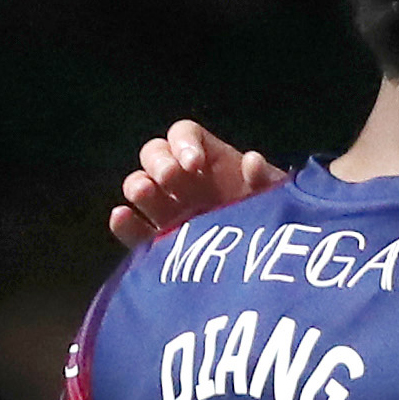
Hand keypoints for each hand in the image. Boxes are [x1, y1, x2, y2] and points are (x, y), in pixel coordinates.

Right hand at [109, 121, 288, 245]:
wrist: (270, 264)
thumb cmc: (273, 219)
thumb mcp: (276, 197)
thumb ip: (265, 179)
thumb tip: (252, 161)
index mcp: (210, 161)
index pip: (184, 135)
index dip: (184, 143)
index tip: (194, 162)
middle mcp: (184, 182)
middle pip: (155, 155)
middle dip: (159, 162)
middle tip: (172, 177)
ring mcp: (169, 211)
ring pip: (140, 187)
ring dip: (138, 185)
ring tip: (146, 192)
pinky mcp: (158, 244)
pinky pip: (133, 231)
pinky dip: (123, 223)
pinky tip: (122, 217)